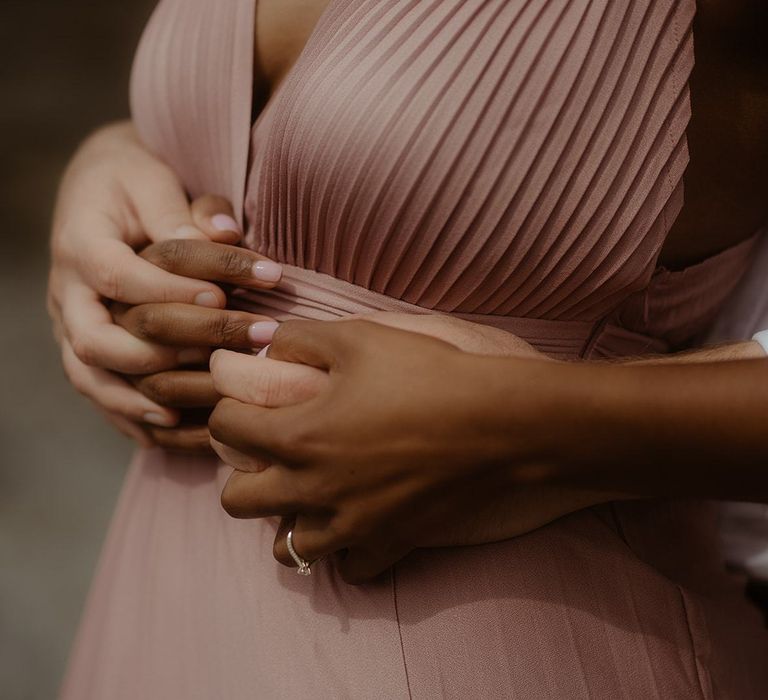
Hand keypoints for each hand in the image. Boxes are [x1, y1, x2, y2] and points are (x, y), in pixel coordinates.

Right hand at [48, 121, 281, 444]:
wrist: (102, 188)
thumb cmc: (134, 179)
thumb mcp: (154, 179)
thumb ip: (184, 211)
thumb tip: (224, 233)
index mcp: (80, 242)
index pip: (117, 274)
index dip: (166, 292)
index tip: (219, 298)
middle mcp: (67, 290)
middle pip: (91, 339)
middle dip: (150, 357)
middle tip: (211, 361)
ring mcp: (71, 323)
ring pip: (86, 375)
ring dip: (132, 402)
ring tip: (180, 415)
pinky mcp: (84, 343)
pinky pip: (96, 390)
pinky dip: (127, 415)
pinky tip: (167, 429)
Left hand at [209, 317, 618, 581]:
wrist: (497, 422)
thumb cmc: (427, 374)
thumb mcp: (361, 338)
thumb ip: (304, 337)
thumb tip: (271, 342)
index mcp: (297, 437)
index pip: (225, 429)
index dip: (229, 411)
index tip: (248, 403)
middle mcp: (312, 489)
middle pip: (237, 501)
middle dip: (242, 474)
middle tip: (271, 453)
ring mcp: (350, 525)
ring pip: (286, 550)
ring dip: (286, 521)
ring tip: (307, 493)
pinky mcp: (389, 542)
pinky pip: (350, 568)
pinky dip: (345, 550)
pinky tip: (356, 523)